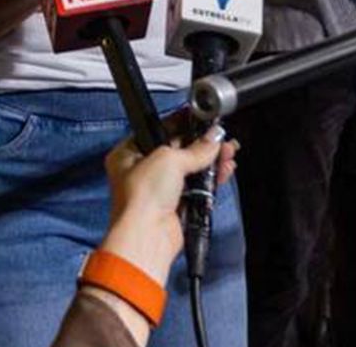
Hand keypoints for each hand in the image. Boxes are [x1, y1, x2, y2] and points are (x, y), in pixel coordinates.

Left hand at [100, 129, 236, 281]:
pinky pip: (197, 188)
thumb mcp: (170, 159)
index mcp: (128, 154)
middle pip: (177, 150)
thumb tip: (212, 137)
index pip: (159, 131)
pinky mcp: (174, 206)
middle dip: (202, 144)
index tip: (201, 119)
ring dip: (210, 161)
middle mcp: (141, 171)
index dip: (181, 123)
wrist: (148, 236)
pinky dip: (211, 180)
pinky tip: (223, 169)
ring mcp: (158, 190)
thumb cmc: (141, 198)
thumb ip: (196, 148)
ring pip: (190, 170)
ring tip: (227, 152)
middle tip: (220, 137)